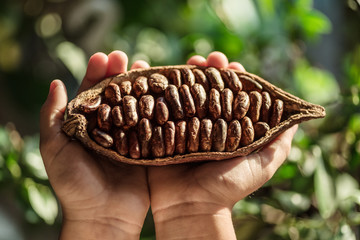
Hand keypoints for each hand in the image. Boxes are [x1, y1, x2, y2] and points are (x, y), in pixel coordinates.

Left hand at [40, 51, 150, 239]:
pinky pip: (153, 123)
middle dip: (118, 73)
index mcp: (86, 125)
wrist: (102, 216)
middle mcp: (109, 127)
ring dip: (139, 85)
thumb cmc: (74, 185)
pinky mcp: (147, 147)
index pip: (90, 93)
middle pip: (115, 94)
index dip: (95, 73)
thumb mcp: (55, 148)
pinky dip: (156, 107)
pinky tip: (162, 92)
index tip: (101, 56)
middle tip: (124, 56)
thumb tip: (55, 83)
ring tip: (144, 66)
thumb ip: (53, 117)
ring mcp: (129, 136)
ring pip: (135, 104)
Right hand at [147, 52, 297, 239]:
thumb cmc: (229, 186)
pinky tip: (164, 76)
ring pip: (185, 93)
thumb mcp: (263, 163)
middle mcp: (206, 124)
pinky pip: (161, 108)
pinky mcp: (161, 132)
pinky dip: (163, 90)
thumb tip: (298, 116)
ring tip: (188, 62)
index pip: (232, 95)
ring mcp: (182, 127)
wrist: (193, 206)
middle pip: (207, 90)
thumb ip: (280, 140)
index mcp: (228, 128)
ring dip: (186, 75)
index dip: (234, 78)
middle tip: (209, 59)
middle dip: (209, 71)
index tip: (233, 66)